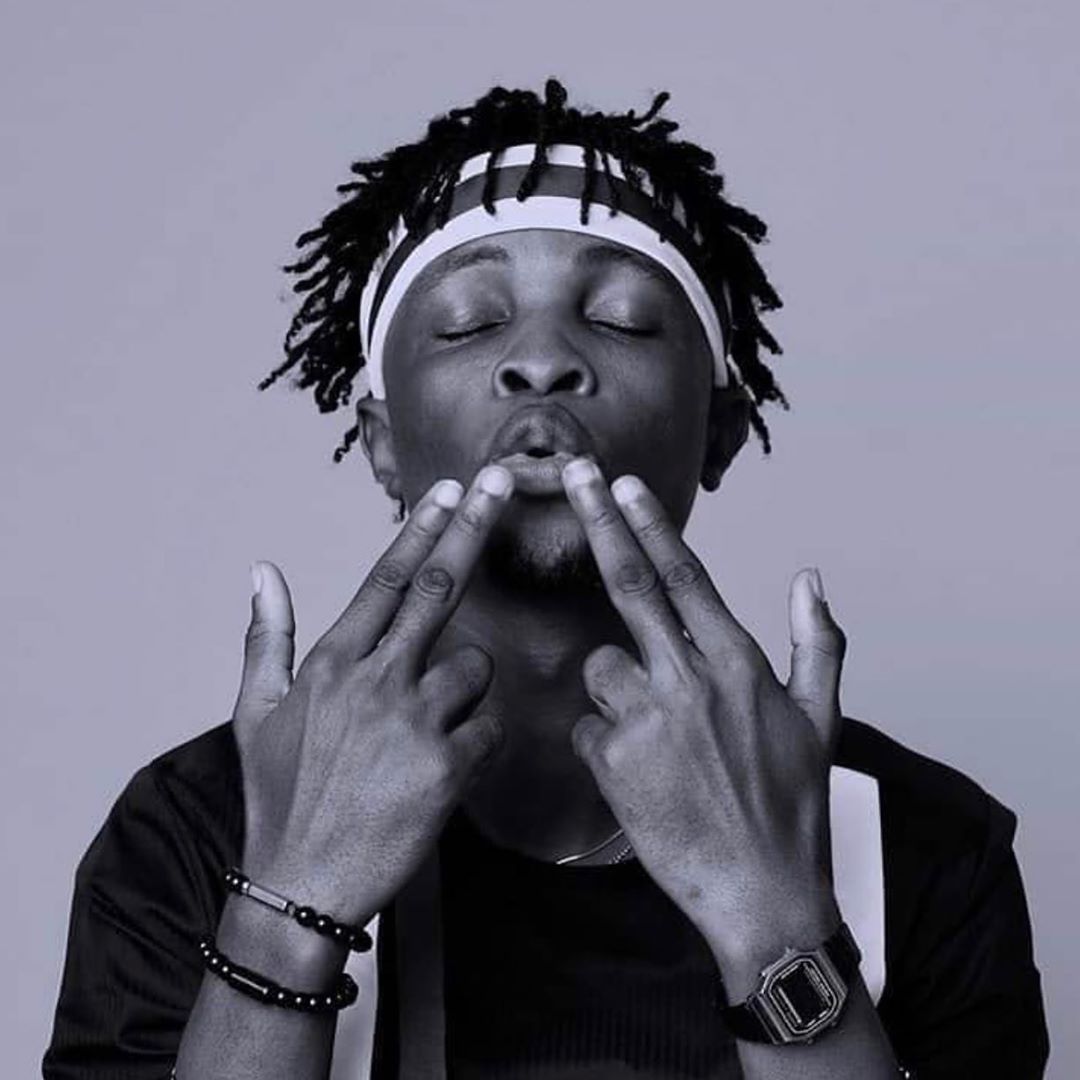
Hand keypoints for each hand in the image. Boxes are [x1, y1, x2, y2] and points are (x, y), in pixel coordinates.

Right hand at [230, 466, 513, 927]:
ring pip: (476, 667)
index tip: (449, 488)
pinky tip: (445, 764)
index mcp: (332, 663)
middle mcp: (375, 680)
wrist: (300, 884)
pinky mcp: (448, 766)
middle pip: (439, 589)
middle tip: (502, 480)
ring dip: (467, 685)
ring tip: (427, 731)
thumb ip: (267, 636)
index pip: (387, 579)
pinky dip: (479, 735)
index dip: (422, 528)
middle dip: (473, 527)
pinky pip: (490, 726)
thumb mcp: (256, 713)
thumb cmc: (279, 795)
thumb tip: (263, 569)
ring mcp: (414, 722)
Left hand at [561, 461, 847, 975]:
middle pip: (632, 586)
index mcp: (738, 664)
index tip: (623, 483)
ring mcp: (651, 720)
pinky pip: (588, 729)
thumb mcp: (820, 719)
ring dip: (615, 690)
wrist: (764, 893)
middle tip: (573, 474)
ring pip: (601, 668)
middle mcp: (692, 680)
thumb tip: (811, 579)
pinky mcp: (616, 762)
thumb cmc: (793, 804)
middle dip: (600, 523)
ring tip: (656, 739)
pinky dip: (606, 744)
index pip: (685, 577)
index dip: (650, 525)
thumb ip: (816, 643)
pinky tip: (641, 776)